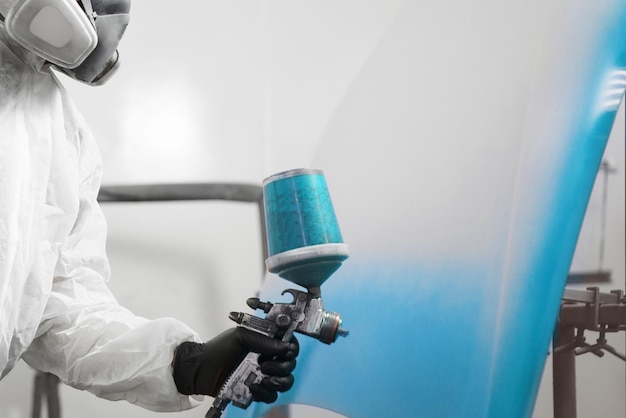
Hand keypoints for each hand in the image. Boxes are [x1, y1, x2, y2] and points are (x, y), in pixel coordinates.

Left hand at [172, 327, 298, 402]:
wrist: (200, 370)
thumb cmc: (217, 350)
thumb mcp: (240, 336)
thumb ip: (263, 340)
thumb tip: (284, 346)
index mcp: (266, 342)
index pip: (289, 344)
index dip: (291, 348)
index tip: (285, 351)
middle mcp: (268, 358)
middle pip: (291, 364)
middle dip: (282, 366)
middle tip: (264, 365)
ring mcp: (264, 376)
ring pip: (286, 382)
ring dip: (278, 381)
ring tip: (263, 379)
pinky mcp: (258, 391)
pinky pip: (272, 396)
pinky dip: (265, 393)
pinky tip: (253, 387)